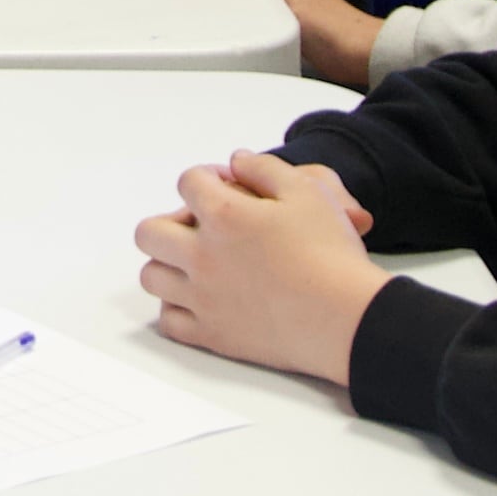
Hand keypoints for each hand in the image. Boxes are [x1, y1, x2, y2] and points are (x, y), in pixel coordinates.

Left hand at [133, 151, 387, 385]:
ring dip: (169, 264)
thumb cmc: (331, 253)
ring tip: (199, 264)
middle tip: (202, 228)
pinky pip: (169, 321)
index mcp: (224, 215)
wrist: (346, 318)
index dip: (207, 177)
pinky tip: (203, 300)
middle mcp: (202, 256)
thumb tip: (236, 160)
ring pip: (152, 276)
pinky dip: (178, 308)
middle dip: (172, 221)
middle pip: (150, 232)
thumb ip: (265, 168)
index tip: (228, 187)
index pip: (188, 182)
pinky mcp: (212, 334)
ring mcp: (202, 298)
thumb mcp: (308, 191)